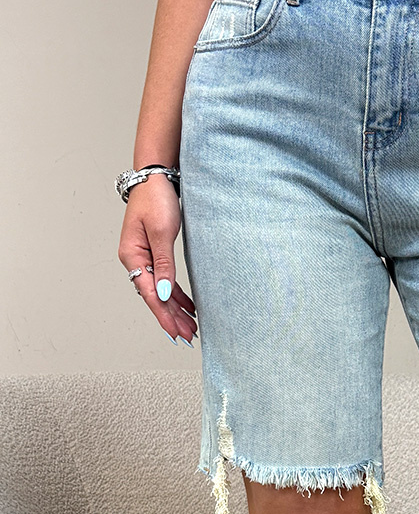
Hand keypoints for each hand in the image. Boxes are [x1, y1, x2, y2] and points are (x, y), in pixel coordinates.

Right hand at [117, 174, 197, 345]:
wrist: (156, 177)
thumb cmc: (156, 199)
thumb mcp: (162, 233)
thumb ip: (164, 264)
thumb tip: (164, 293)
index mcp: (132, 256)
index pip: (150, 294)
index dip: (163, 316)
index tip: (175, 333)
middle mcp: (135, 259)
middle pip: (155, 296)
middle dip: (172, 318)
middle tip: (188, 336)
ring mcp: (144, 257)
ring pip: (161, 290)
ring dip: (176, 309)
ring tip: (190, 327)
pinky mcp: (155, 253)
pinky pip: (165, 280)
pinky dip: (177, 294)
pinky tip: (188, 306)